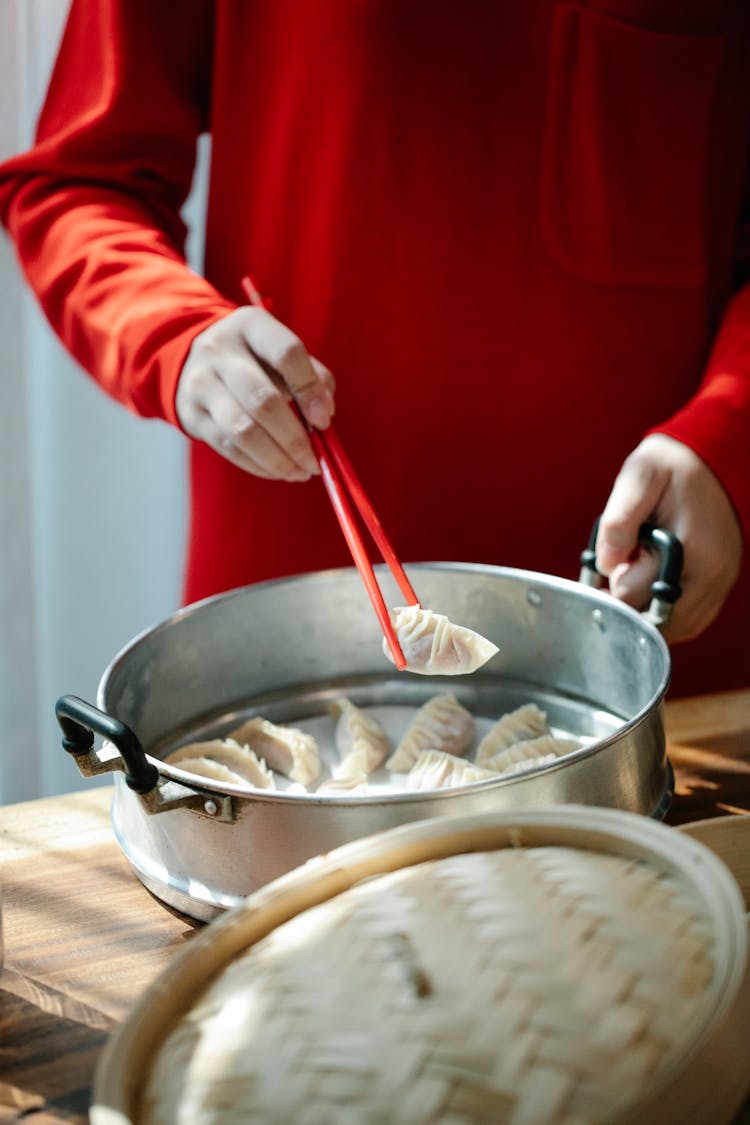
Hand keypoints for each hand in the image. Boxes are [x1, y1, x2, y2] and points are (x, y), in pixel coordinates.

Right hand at [175, 307, 335, 479]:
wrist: (192, 360)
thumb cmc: (254, 360)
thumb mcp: (280, 353)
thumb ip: (312, 377)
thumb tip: (324, 415)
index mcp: (250, 325)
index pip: (286, 354)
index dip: (310, 390)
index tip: (324, 421)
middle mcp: (219, 350)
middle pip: (263, 400)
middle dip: (295, 438)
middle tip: (315, 461)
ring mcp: (200, 383)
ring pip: (243, 431)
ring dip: (277, 459)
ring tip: (300, 472)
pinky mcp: (191, 414)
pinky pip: (228, 447)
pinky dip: (258, 465)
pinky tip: (278, 471)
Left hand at [595, 434, 742, 641]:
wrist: (716, 458)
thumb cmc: (674, 466)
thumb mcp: (640, 477)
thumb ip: (619, 520)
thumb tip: (604, 565)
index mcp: (691, 548)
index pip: (635, 596)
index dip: (609, 586)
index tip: (604, 567)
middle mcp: (711, 574)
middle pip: (656, 622)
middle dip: (629, 604)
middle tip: (619, 571)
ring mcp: (720, 583)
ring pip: (675, 629)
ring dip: (647, 615)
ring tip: (634, 578)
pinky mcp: (720, 586)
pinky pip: (691, 621)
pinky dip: (666, 617)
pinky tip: (650, 594)